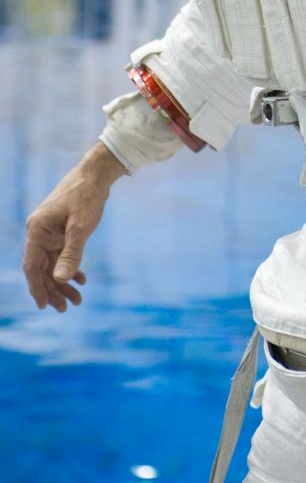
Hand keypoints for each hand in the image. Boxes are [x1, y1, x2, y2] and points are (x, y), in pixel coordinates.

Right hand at [23, 142, 126, 311]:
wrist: (97, 174)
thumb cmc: (87, 196)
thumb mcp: (81, 227)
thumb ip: (71, 254)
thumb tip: (60, 279)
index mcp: (37, 230)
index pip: (32, 266)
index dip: (37, 288)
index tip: (44, 307)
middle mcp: (40, 232)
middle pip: (42, 268)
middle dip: (53, 289)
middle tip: (67, 308)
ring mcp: (50, 231)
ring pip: (53, 264)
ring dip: (63, 281)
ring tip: (77, 300)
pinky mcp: (62, 230)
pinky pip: (62, 254)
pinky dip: (71, 267)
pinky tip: (82, 279)